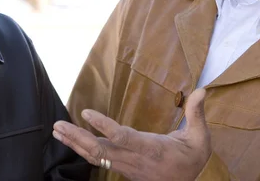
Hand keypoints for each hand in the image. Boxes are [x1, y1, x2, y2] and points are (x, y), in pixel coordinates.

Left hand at [53, 89, 210, 180]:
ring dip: (75, 143)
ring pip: (96, 157)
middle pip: (100, 150)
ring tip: (57, 130)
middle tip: (58, 125)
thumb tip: (202, 90)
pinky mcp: (123, 168)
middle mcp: (134, 159)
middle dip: (77, 138)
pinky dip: (82, 150)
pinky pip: (98, 160)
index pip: (123, 137)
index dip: (103, 126)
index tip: (86, 113)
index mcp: (151, 149)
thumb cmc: (194, 158)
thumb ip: (197, 113)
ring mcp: (126, 166)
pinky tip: (71, 140)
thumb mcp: (200, 137)